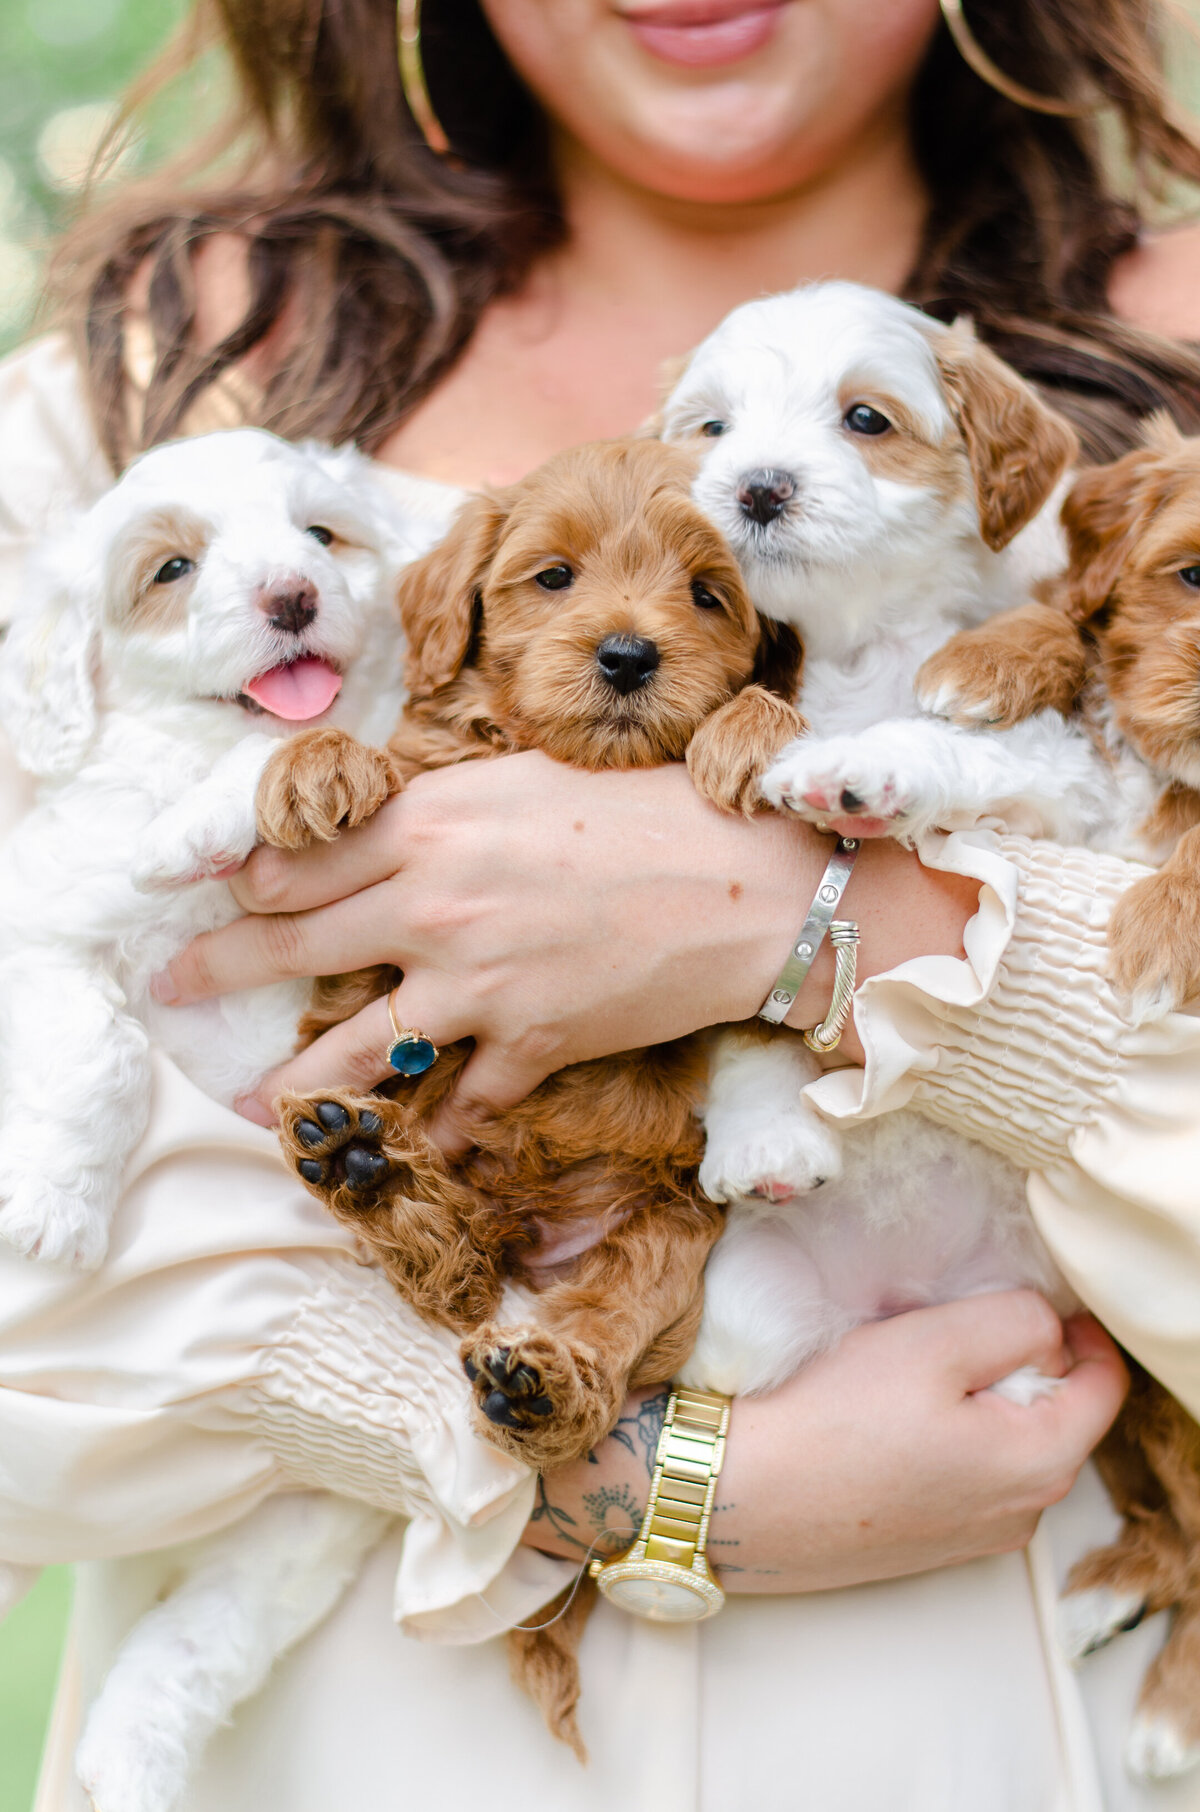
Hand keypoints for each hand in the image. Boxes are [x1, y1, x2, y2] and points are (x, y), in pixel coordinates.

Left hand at [153, 752, 976, 1148]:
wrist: (752, 886)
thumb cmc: (650, 812)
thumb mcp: (525, 782)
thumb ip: (441, 810)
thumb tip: (379, 836)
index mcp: (430, 827)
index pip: (301, 860)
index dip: (240, 883)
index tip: (204, 898)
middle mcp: (435, 906)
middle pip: (297, 945)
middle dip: (221, 969)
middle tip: (172, 990)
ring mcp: (478, 985)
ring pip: (356, 1046)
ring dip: (296, 1080)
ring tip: (254, 1105)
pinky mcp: (530, 1044)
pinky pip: (464, 1098)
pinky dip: (440, 1122)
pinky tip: (419, 1141)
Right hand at [526, 1295, 1127, 1590]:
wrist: (734, 1497)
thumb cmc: (831, 1420)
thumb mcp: (934, 1341)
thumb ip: (1014, 1321)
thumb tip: (1046, 1328)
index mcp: (1039, 1464)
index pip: (1103, 1385)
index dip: (1080, 1328)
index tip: (1033, 1292)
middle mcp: (1019, 1514)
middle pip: (1052, 1413)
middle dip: (1015, 1359)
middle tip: (945, 1319)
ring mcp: (970, 1536)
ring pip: (1002, 1440)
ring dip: (972, 1394)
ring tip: (903, 1362)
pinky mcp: (921, 1542)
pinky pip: (959, 1470)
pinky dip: (940, 1431)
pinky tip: (878, 1411)